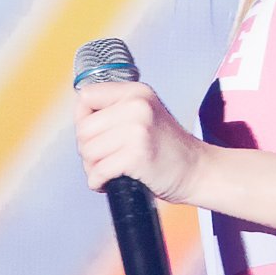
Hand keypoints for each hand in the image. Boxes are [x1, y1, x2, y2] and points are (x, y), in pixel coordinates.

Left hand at [73, 81, 201, 203]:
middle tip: (107, 160)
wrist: (197, 170)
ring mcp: (137, 129)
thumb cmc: (165, 148)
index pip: (85, 96)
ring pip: (88, 152)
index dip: (84, 120)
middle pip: (83, 129)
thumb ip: (115, 111)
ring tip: (113, 170)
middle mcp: (136, 105)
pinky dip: (99, 183)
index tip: (101, 136)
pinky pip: (98, 172)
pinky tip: (113, 182)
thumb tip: (78, 123)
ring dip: (94, 169)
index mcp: (136, 92)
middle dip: (89, 151)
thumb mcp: (144, 115)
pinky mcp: (137, 155)